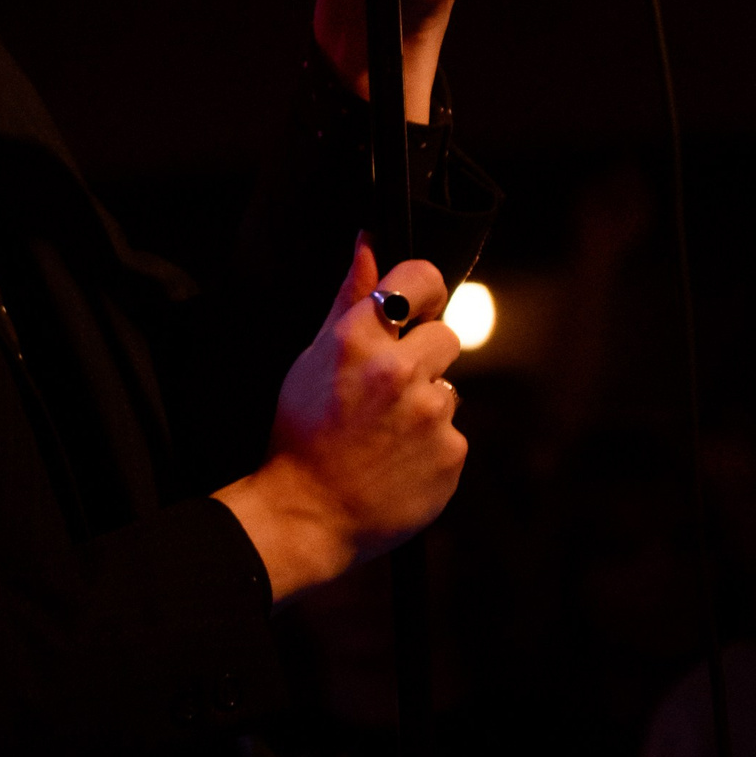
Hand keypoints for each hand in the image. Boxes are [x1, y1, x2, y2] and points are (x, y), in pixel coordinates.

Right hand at [214, 238, 465, 601]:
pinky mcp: (451, 453)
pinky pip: (453, 434)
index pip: (421, 279)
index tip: (418, 307)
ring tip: (385, 433)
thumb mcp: (313, 358)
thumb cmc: (302, 434)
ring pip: (448, 390)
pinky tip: (398, 460)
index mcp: (358, 339)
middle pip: (447, 336)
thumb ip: (349, 299)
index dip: (425, 290)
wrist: (307, 515)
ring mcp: (429, 414)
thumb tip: (369, 241)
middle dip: (424, 356)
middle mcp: (398, 370)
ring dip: (425, 404)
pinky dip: (431, 445)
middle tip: (387, 389)